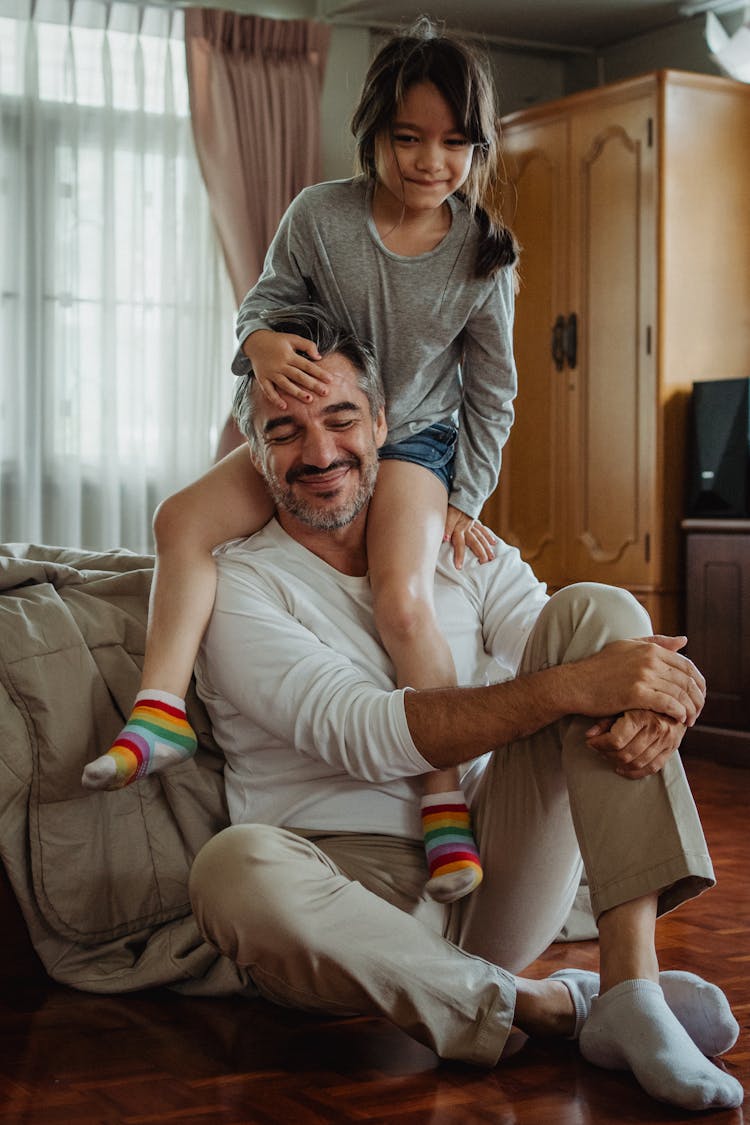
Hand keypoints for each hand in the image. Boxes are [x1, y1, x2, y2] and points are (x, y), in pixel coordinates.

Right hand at [243, 329, 331, 408]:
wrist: (254, 341)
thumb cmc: (277, 341)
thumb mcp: (292, 338)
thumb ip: (307, 345)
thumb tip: (319, 357)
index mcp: (289, 355)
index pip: (307, 365)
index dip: (319, 372)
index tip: (330, 380)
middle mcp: (280, 365)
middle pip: (298, 376)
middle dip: (312, 384)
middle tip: (325, 392)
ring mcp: (270, 373)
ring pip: (285, 385)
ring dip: (297, 393)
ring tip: (309, 400)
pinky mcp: (262, 378)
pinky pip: (268, 390)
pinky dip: (275, 399)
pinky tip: (284, 406)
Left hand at [444, 505, 496, 567]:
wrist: (461, 492)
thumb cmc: (451, 505)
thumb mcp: (447, 515)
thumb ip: (446, 526)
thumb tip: (445, 539)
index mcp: (459, 528)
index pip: (459, 544)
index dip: (459, 556)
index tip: (459, 567)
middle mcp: (468, 528)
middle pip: (475, 542)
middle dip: (480, 553)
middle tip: (484, 563)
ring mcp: (472, 524)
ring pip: (481, 537)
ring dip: (486, 547)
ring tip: (491, 557)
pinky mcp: (474, 520)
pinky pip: (482, 529)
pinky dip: (488, 536)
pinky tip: (493, 542)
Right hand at [570, 635, 705, 726]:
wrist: (575, 684)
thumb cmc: (599, 667)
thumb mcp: (627, 646)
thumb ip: (656, 643)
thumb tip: (684, 641)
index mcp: (650, 648)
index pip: (687, 665)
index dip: (698, 683)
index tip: (697, 696)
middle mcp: (649, 659)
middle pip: (687, 680)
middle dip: (697, 699)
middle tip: (696, 712)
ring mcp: (643, 676)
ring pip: (680, 694)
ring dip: (689, 709)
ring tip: (689, 720)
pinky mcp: (636, 693)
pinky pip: (668, 704)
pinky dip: (677, 713)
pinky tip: (678, 720)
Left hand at [586, 709, 685, 778]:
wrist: (674, 698)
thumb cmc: (642, 700)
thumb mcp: (623, 703)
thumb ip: (606, 720)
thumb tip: (589, 735)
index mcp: (642, 715)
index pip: (616, 741)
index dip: (599, 744)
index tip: (590, 742)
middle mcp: (656, 729)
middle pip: (625, 754)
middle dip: (606, 753)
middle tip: (597, 749)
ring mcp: (666, 741)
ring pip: (637, 763)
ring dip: (618, 763)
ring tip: (608, 756)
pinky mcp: (672, 749)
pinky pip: (652, 768)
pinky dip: (635, 772)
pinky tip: (622, 769)